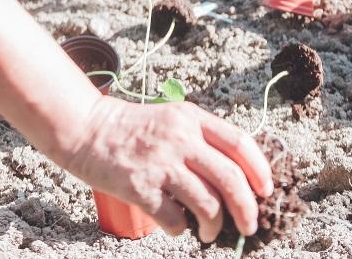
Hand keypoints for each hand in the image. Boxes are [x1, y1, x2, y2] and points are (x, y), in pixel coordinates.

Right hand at [61, 96, 272, 242]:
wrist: (85, 129)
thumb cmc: (131, 128)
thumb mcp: (172, 119)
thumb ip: (200, 139)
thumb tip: (235, 176)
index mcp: (192, 119)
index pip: (240, 144)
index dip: (260, 170)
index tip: (266, 191)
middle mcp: (181, 139)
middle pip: (231, 179)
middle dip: (246, 209)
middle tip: (248, 226)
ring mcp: (160, 163)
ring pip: (207, 204)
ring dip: (213, 226)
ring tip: (208, 233)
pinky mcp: (139, 187)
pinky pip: (174, 219)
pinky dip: (180, 230)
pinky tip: (177, 227)